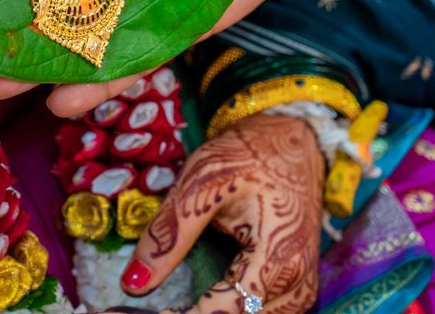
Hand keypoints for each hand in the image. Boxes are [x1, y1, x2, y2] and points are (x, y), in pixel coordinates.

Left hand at [119, 114, 322, 313]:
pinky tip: (202, 300)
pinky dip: (231, 310)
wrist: (293, 138)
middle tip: (149, 306)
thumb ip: (171, 233)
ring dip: (213, 313)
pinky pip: (262, 312)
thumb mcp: (203, 179)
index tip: (147, 310)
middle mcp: (296, 282)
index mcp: (277, 258)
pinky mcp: (295, 285)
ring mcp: (300, 287)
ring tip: (174, 303)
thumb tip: (134, 282)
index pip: (225, 311)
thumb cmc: (251, 153)